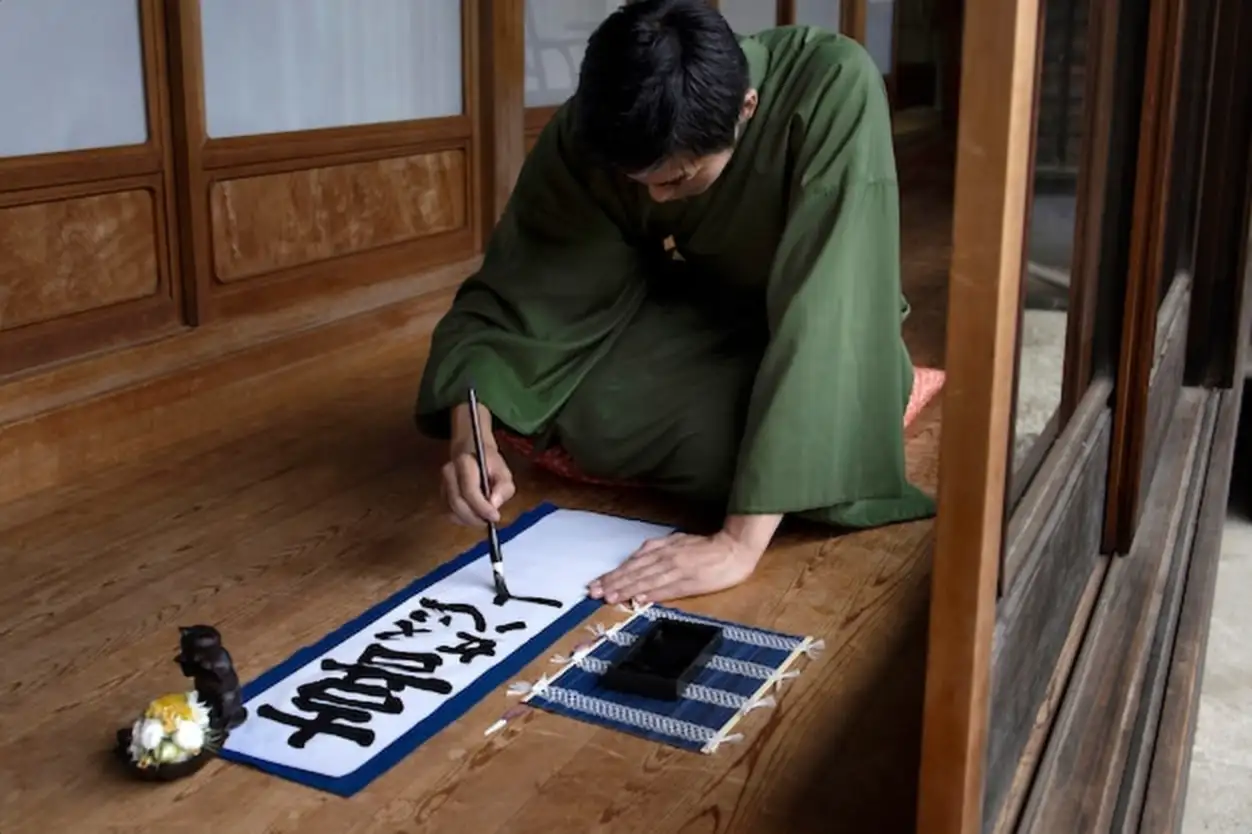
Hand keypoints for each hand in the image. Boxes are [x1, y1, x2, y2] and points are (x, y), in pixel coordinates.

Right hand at [441, 438, 514, 526]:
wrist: (470, 452)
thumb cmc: (489, 464)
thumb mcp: (503, 471)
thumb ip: (503, 487)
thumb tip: (494, 505)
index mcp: (464, 463)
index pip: (469, 490)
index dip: (482, 507)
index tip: (495, 517)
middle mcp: (449, 473)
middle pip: (457, 503)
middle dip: (474, 517)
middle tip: (489, 521)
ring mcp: (442, 484)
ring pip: (451, 511)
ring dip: (468, 520)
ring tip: (483, 518)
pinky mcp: (441, 494)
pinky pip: (449, 513)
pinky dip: (462, 519)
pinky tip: (474, 516)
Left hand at [588, 531, 764, 604]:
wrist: (734, 549)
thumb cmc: (706, 547)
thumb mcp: (677, 541)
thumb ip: (656, 549)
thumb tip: (636, 559)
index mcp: (663, 549)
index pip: (632, 564)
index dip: (614, 575)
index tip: (597, 584)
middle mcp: (666, 558)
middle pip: (635, 572)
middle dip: (613, 583)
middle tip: (594, 592)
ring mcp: (678, 570)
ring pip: (647, 581)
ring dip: (627, 589)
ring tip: (610, 597)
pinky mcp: (690, 582)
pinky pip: (667, 589)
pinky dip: (652, 594)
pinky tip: (639, 599)